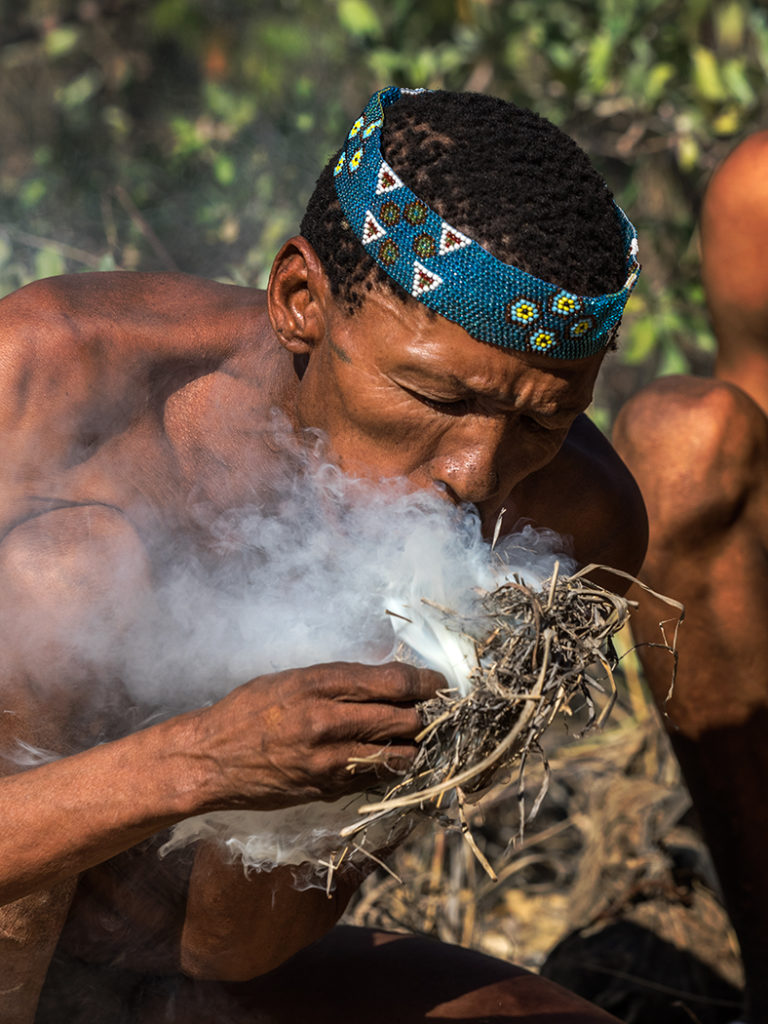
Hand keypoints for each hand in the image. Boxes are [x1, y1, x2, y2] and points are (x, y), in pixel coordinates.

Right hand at [188, 662, 442, 811]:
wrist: (210, 759)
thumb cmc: (249, 711)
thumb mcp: (293, 679)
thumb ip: (340, 680)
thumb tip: (388, 679)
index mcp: (319, 684)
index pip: (392, 681)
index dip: (425, 681)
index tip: (438, 682)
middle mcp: (327, 720)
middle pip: (403, 718)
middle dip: (428, 714)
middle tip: (438, 711)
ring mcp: (328, 759)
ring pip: (398, 754)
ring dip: (415, 745)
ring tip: (420, 737)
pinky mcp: (326, 788)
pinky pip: (376, 779)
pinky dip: (392, 768)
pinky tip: (394, 759)